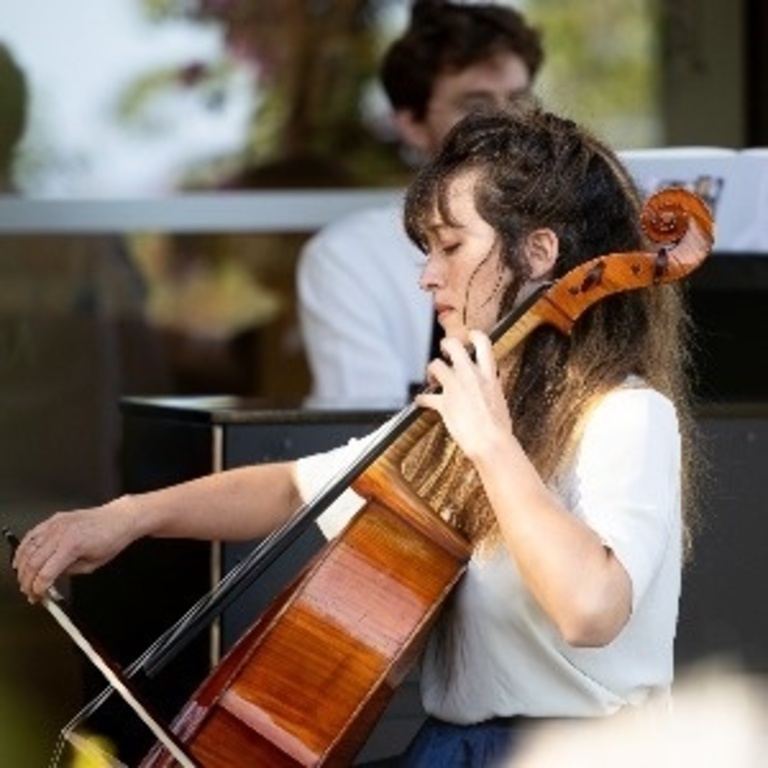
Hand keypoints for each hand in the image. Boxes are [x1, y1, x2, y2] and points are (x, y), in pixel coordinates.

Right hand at [13, 498, 136, 601]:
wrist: (119, 518)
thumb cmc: (112, 539)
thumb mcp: (93, 565)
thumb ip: (69, 573)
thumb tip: (51, 579)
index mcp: (72, 546)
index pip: (45, 573)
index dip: (38, 589)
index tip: (37, 596)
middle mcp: (61, 533)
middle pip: (32, 562)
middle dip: (27, 581)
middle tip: (29, 591)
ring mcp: (56, 524)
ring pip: (27, 548)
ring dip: (21, 567)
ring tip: (24, 579)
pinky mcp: (54, 519)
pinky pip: (31, 534)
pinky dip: (23, 548)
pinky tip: (22, 559)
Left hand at [415, 330, 511, 460]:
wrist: (491, 442)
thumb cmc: (499, 427)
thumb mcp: (500, 400)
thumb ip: (490, 389)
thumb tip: (488, 390)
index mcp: (489, 375)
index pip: (483, 343)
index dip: (474, 335)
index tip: (470, 335)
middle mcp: (471, 376)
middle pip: (454, 345)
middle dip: (446, 344)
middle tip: (444, 350)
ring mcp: (455, 388)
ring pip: (435, 365)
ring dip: (431, 369)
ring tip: (432, 376)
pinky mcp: (443, 403)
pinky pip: (425, 397)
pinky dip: (421, 399)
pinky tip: (420, 401)